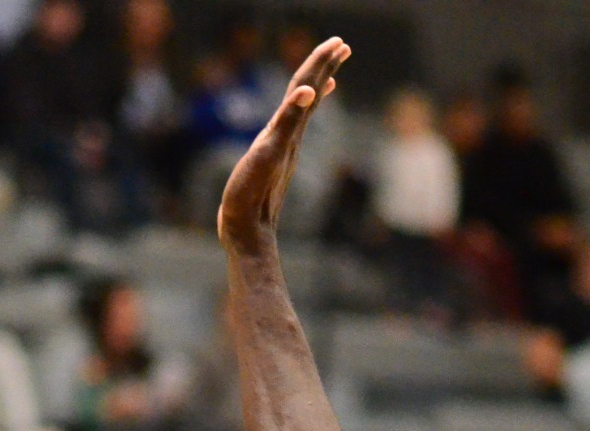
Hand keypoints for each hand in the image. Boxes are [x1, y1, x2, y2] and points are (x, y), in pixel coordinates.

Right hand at [217, 36, 349, 252]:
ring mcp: (282, 145)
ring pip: (303, 107)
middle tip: (342, 44)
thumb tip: (309, 91)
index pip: (307, 86)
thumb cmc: (253, 195)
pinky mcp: (272, 157)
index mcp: (289, 129)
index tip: (339, 42)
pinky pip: (290, 125)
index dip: (321, 62)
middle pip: (309, 91)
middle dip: (324, 65)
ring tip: (331, 68)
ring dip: (317, 84)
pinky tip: (304, 105)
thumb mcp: (269, 154)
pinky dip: (300, 109)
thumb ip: (287, 121)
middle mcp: (290, 134)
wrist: (247, 230)